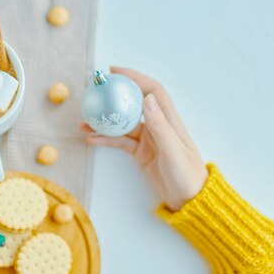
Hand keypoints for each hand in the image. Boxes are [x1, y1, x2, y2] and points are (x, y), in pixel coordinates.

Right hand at [80, 67, 207, 211]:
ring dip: (104, 122)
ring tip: (84, 122)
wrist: (189, 200)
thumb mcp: (173, 151)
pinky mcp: (141, 153)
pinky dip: (106, 140)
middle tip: (94, 93)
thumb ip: (160, 126)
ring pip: (122, 124)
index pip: (152, 91)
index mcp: (169, 120)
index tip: (114, 72)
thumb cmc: (187, 175)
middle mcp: (157, 126)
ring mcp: (148, 140)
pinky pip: (120, 142)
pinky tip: (91, 139)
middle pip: (133, 104)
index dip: (135, 78)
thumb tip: (147, 99)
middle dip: (114, 96)